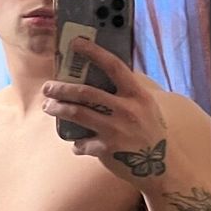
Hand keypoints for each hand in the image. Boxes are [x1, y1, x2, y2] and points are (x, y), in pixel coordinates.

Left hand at [41, 38, 171, 184]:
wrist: (163, 167)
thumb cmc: (151, 132)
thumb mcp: (147, 107)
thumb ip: (128, 92)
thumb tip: (103, 74)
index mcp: (137, 95)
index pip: (114, 66)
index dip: (93, 52)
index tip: (75, 43)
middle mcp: (126, 110)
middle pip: (86, 92)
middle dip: (61, 88)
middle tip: (48, 87)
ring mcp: (116, 130)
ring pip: (77, 114)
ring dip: (58, 109)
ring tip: (49, 107)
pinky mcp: (107, 150)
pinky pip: (82, 143)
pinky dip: (77, 144)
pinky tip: (77, 144)